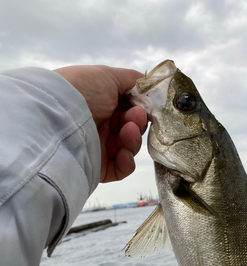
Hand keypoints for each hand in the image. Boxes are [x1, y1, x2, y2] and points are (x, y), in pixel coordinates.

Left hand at [53, 65, 147, 182]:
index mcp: (102, 104)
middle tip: (134, 117)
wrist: (58, 117)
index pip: (129, 110)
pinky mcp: (99, 168)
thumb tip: (149, 87)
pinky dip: (127, 161)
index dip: (140, 109)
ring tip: (127, 131)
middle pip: (132, 129)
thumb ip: (133, 81)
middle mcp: (100, 125)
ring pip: (130, 148)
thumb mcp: (108, 76)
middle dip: (137, 123)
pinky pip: (122, 168)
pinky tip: (123, 152)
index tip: (143, 106)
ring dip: (133, 140)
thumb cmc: (82, 90)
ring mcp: (100, 147)